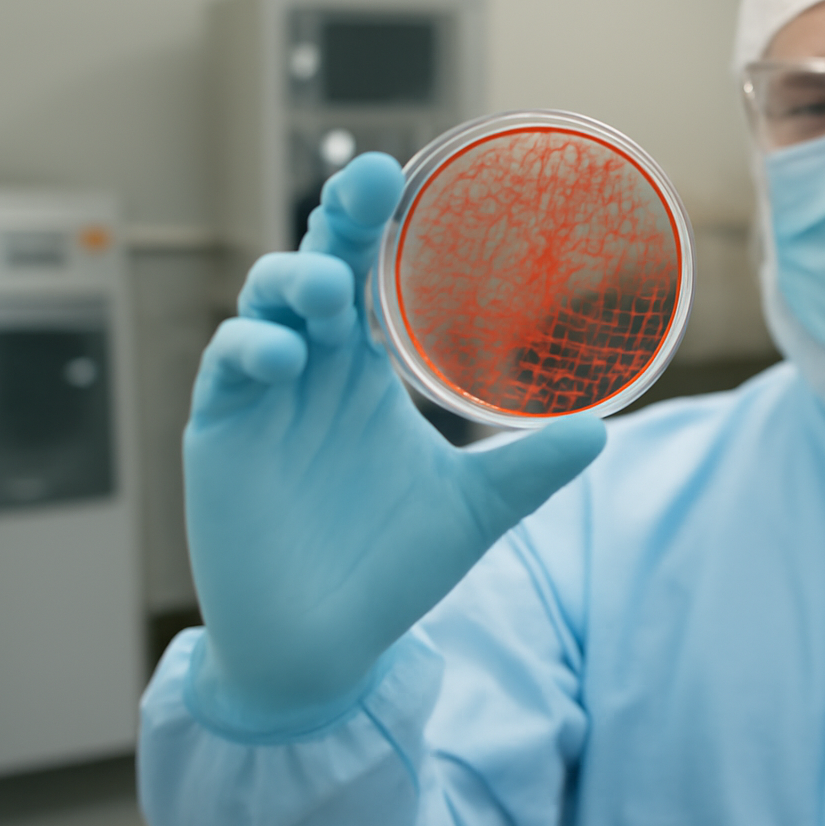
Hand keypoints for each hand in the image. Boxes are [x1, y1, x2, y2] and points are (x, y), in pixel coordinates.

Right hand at [183, 153, 605, 732]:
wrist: (328, 648)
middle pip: (317, 267)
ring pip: (265, 306)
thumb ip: (532, 469)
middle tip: (368, 183)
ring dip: (291, 282)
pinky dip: (251, 350)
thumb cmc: (393, 567)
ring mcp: (265, 397)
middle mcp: (316, 369)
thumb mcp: (476, 511)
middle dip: (337, 221)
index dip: (379, 225)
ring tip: (327, 293)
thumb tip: (601, 430)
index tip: (406, 177)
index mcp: (369, 372)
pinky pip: (227, 369)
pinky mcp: (222, 432)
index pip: (371, 278)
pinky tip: (287, 360)